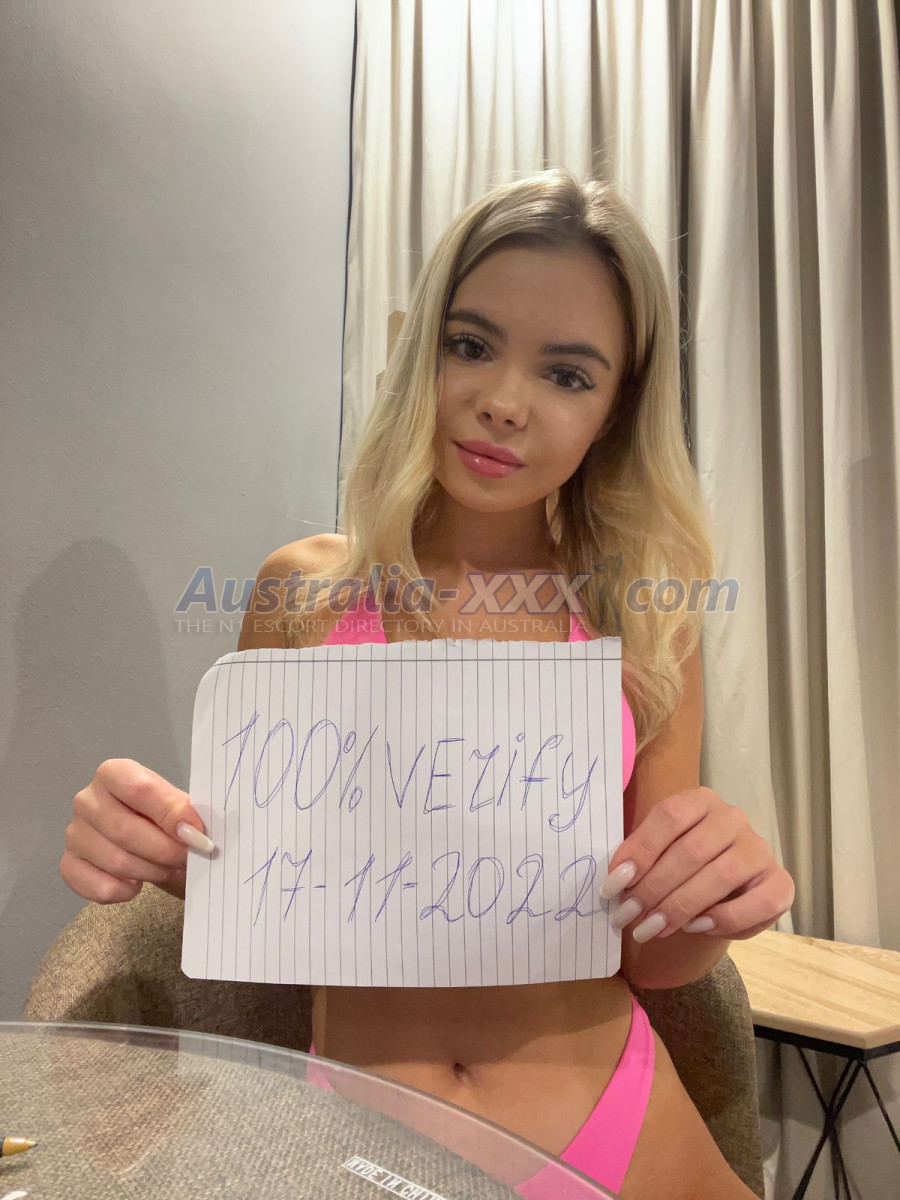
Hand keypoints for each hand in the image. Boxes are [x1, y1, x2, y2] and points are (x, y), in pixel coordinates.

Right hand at [61, 758, 214, 903]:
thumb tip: (192, 830)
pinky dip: (125, 891)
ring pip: (115, 861)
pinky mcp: (70, 865)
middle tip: (187, 858)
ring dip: (151, 872)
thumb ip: (184, 813)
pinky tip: (137, 884)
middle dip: (164, 850)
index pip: (138, 789)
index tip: (196, 834)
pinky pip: (99, 887)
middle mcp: (87, 799)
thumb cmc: (165, 817)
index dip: (169, 813)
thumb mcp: (180, 807)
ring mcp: (75, 833)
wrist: (151, 840)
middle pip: (124, 830)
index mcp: (114, 773)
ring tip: (169, 870)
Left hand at [599, 786, 794, 942]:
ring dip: (680, 907)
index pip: (669, 817)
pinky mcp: (779, 882)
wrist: (720, 890)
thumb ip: (639, 859)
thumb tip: (615, 883)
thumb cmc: (681, 864)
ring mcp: (759, 849)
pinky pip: (756, 903)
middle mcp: (733, 818)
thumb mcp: (658, 853)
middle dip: (654, 888)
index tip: (613, 885)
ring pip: (720, 876)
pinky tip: (694, 927)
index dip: (640, 851)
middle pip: (692, 850)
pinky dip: (722, 918)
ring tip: (651, 928)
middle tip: (627, 916)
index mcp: (701, 800)